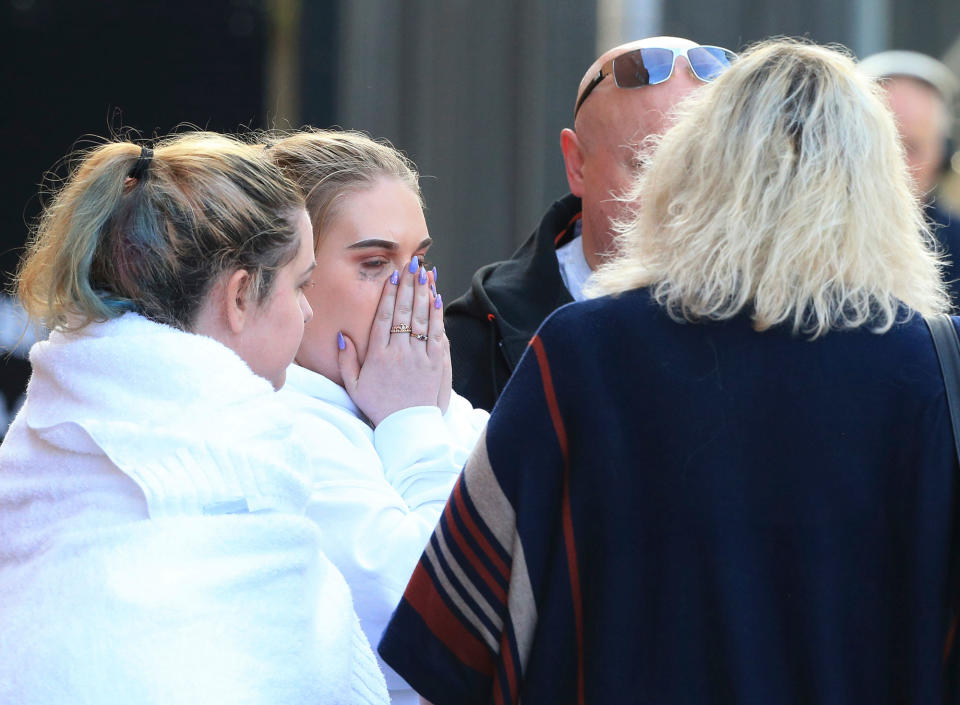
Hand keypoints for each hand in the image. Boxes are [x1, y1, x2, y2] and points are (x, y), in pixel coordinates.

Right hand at [338, 256, 446, 425]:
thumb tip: (342, 335)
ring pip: (421, 319)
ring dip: (424, 293)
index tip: (393, 274)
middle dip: (409, 285)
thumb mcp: (354, 385)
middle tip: (412, 263)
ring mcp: (419, 357)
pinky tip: (436, 299)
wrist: (406, 427)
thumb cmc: (378, 406)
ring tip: (426, 273)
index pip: (384, 316)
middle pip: (404, 311)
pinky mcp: (435, 364)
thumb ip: (347, 359)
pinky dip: (436, 315)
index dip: (389, 293)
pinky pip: (436, 334)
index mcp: (378, 356)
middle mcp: (399, 352)